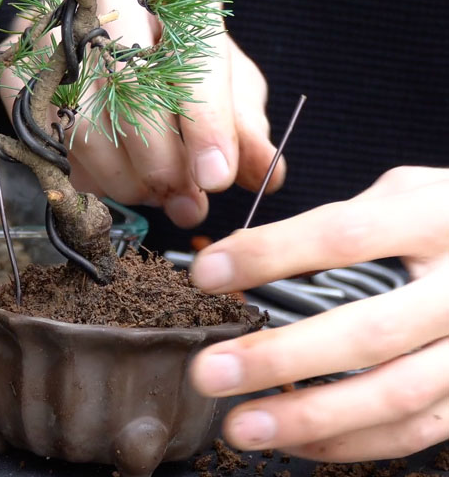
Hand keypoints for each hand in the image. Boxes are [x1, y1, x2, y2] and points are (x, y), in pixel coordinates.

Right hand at [0, 0, 282, 227]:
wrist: (93, 21)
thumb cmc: (171, 51)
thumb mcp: (223, 78)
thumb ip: (244, 126)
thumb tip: (266, 174)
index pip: (193, 53)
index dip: (206, 125)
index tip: (214, 179)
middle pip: (132, 91)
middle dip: (161, 164)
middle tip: (181, 200)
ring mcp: (53, 22)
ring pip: (85, 126)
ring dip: (123, 180)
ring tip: (150, 190)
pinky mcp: (16, 60)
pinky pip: (47, 140)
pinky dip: (84, 173)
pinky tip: (108, 173)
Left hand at [188, 166, 448, 460]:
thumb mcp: (411, 193)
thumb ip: (345, 219)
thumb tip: (247, 253)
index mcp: (439, 220)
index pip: (345, 235)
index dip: (271, 254)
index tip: (208, 272)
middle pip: (369, 331)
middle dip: (280, 357)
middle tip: (210, 371)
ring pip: (396, 395)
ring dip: (310, 417)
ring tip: (241, 425)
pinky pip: (416, 431)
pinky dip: (351, 442)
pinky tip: (294, 440)